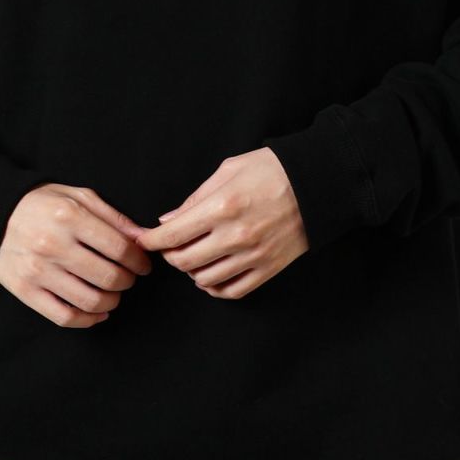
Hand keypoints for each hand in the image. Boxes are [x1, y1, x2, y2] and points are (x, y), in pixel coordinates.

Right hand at [0, 183, 152, 327]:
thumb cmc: (44, 204)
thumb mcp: (79, 197)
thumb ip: (114, 217)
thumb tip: (145, 238)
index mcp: (69, 216)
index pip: (119, 248)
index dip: (139, 261)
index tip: (143, 264)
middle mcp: (53, 244)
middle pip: (108, 277)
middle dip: (127, 281)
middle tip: (129, 278)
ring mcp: (38, 270)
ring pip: (90, 300)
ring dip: (112, 302)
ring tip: (114, 294)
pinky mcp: (25, 291)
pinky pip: (64, 316)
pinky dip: (88, 320)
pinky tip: (97, 312)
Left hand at [134, 148, 308, 298]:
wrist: (317, 183)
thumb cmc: (271, 169)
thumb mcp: (228, 170)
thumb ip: (195, 198)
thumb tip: (167, 221)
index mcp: (223, 207)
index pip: (172, 235)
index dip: (150, 241)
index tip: (142, 240)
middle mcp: (236, 236)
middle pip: (184, 261)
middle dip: (169, 255)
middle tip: (168, 247)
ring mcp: (253, 256)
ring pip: (205, 279)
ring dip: (191, 271)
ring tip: (192, 257)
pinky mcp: (268, 268)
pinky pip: (233, 290)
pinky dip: (214, 288)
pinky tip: (210, 275)